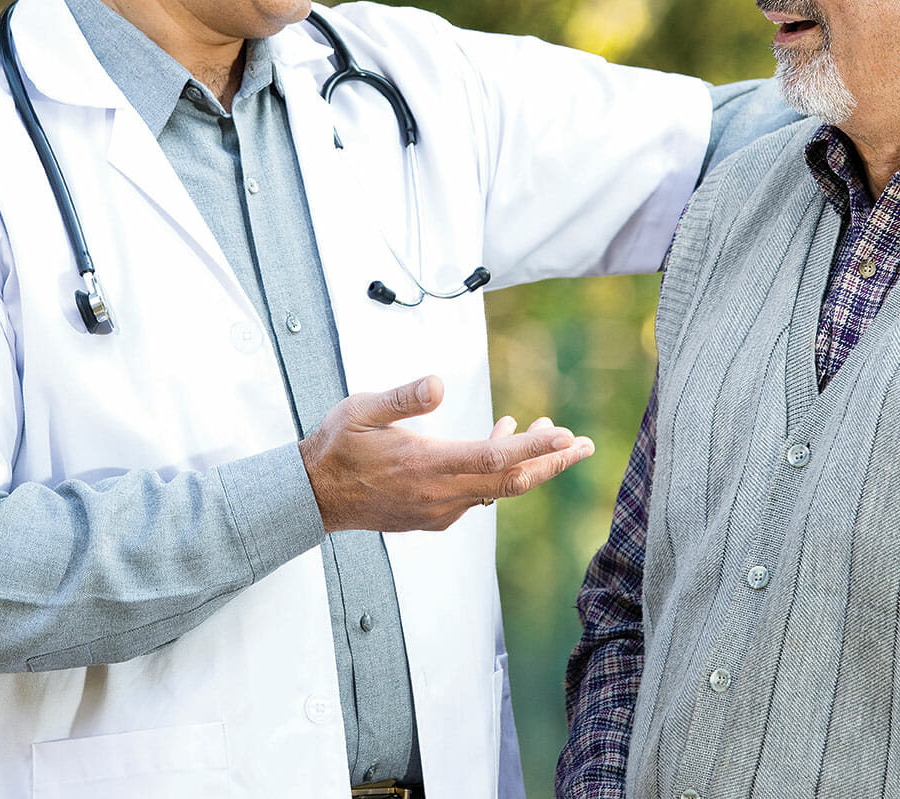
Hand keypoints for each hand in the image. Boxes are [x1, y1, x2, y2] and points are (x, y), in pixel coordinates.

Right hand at [299, 375, 593, 532]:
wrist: (313, 495)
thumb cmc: (339, 446)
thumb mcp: (362, 410)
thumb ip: (403, 397)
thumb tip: (439, 383)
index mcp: (426, 466)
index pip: (493, 460)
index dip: (534, 450)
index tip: (567, 437)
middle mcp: (439, 494)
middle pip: (510, 482)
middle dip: (552, 463)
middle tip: (585, 445)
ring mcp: (438, 509)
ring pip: (497, 490)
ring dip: (528, 464)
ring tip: (552, 435)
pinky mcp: (433, 515)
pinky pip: (479, 494)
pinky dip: (499, 472)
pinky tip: (501, 443)